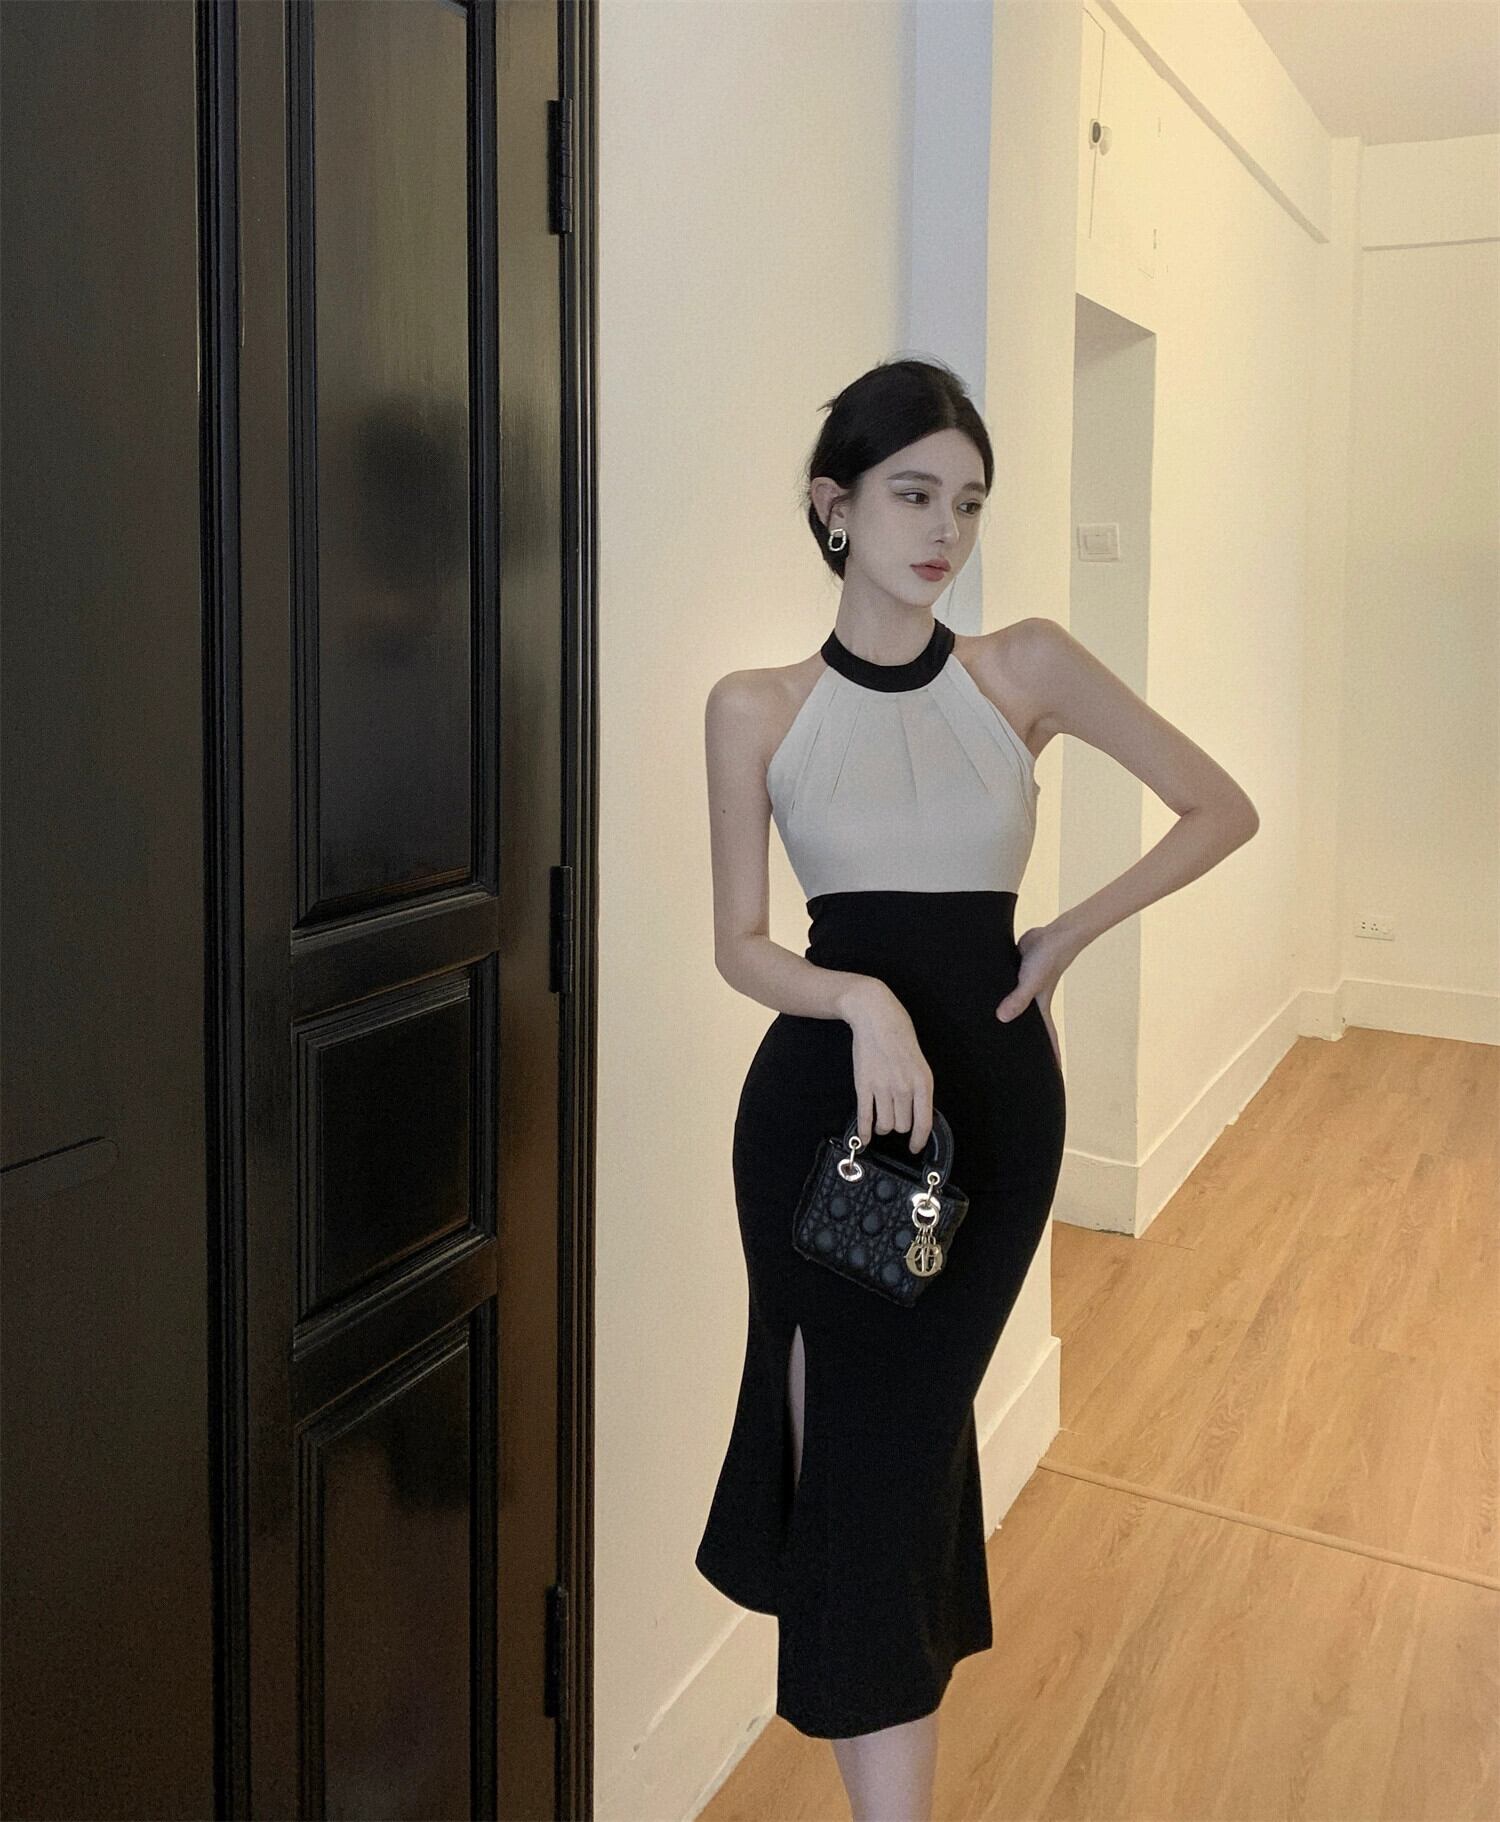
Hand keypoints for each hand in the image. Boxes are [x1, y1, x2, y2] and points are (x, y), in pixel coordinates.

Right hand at [839, 979, 934, 1154]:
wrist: (876, 1017)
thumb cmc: (899, 1035)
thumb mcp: (919, 1062)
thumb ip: (919, 1088)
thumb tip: (917, 1113)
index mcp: (923, 1082)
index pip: (924, 1122)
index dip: (918, 1140)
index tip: (914, 1147)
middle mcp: (904, 1087)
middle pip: (902, 1125)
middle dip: (899, 1126)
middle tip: (895, 1118)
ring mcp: (883, 1087)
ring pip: (885, 1124)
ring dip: (883, 1126)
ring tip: (882, 1118)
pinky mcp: (863, 1085)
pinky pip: (865, 1117)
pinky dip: (864, 1132)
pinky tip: (864, 1139)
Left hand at [996, 922, 1077, 1069]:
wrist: (1051, 935)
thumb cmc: (1046, 960)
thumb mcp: (1030, 982)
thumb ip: (1018, 999)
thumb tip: (1002, 1018)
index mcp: (1039, 1008)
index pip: (1047, 1038)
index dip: (1051, 1055)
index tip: (1054, 1073)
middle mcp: (1031, 1002)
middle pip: (1028, 1028)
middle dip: (1026, 1044)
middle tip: (1017, 1062)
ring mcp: (1022, 988)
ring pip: (1014, 1008)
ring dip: (1009, 1019)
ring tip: (994, 1036)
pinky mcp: (1014, 974)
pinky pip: (1005, 991)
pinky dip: (999, 998)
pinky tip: (983, 1002)